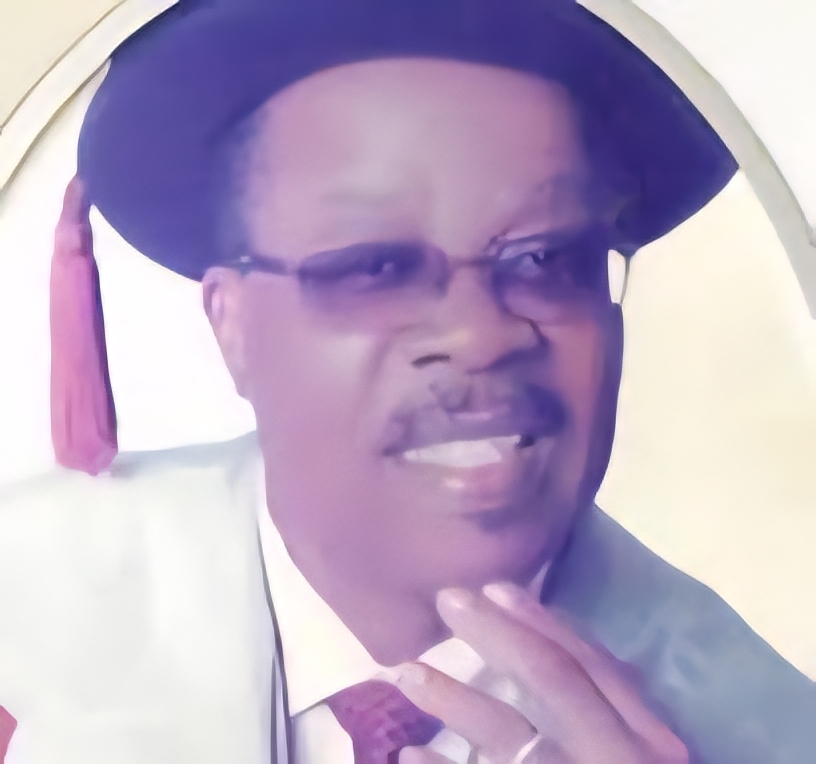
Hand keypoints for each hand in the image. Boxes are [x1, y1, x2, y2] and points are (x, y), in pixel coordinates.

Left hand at [391, 583, 687, 763]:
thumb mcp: (647, 753)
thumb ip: (612, 709)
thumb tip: (559, 646)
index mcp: (645, 738)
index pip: (590, 664)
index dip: (540, 622)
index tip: (494, 588)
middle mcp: (613, 755)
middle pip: (552, 679)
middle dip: (497, 634)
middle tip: (447, 598)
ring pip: (509, 735)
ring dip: (454, 700)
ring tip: (408, 673)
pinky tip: (410, 753)